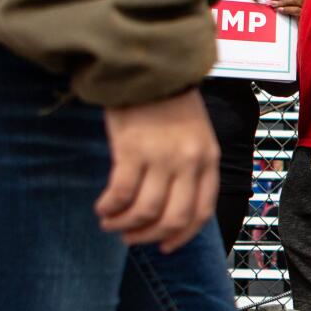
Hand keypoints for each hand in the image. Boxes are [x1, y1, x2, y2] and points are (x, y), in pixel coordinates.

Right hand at [96, 88, 219, 252]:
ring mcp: (162, 156)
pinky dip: (110, 207)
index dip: (181, 236)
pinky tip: (102, 207)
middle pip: (173, 218)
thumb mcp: (193, 134)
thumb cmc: (167, 101)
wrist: (149, 64)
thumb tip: (170, 207)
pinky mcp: (132, 149)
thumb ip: (189, 167)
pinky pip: (121, 193)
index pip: (201, 212)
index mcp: (207, 159)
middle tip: (130, 238)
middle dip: (149, 236)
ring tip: (110, 223)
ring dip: (125, 224)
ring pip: (146, 211)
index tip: (164, 247)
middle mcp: (189, 161)